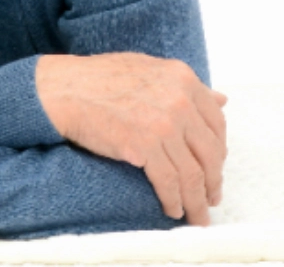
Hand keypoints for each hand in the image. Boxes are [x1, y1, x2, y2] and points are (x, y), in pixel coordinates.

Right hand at [36, 53, 226, 225]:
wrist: (62, 89)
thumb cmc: (98, 79)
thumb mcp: (147, 69)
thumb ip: (183, 86)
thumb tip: (222, 100)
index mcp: (181, 77)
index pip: (217, 123)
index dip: (218, 151)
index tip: (213, 167)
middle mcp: (178, 98)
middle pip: (210, 153)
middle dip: (213, 181)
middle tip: (210, 197)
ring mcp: (162, 122)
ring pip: (192, 174)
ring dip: (196, 200)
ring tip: (195, 214)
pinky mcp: (143, 146)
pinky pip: (169, 183)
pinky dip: (174, 202)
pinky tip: (172, 209)